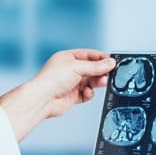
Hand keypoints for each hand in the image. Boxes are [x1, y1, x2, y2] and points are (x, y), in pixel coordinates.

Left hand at [0, 49, 115, 141]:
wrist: (43, 99)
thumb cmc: (52, 80)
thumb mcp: (77, 67)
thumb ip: (95, 66)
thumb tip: (110, 63)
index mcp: (67, 58)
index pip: (88, 55)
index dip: (101, 58)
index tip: (112, 61)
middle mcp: (69, 70)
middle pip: (91, 69)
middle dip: (100, 72)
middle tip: (109, 74)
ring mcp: (71, 83)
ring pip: (90, 81)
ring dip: (96, 82)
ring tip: (101, 83)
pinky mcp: (73, 96)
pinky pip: (87, 94)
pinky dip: (89, 93)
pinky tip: (86, 93)